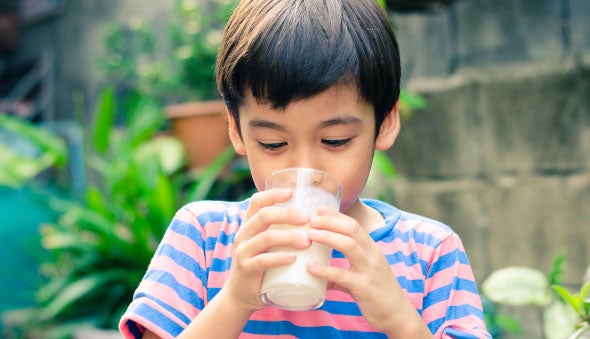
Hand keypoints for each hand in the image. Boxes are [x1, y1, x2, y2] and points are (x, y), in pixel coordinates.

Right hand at [222, 188, 310, 312]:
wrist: (240, 295)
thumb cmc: (261, 266)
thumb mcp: (266, 245)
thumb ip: (280, 232)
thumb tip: (312, 220)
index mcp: (248, 225)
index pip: (257, 202)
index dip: (273, 194)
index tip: (292, 192)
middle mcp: (243, 235)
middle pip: (264, 216)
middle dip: (288, 214)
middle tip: (307, 219)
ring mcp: (243, 252)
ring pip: (266, 237)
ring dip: (289, 237)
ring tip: (307, 241)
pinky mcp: (247, 269)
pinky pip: (263, 260)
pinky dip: (279, 258)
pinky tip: (293, 258)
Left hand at [306, 207, 429, 336]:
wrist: (398, 315)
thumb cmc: (379, 294)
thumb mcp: (364, 275)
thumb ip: (343, 271)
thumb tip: (318, 272)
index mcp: (373, 249)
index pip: (354, 225)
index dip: (336, 216)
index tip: (319, 209)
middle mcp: (373, 255)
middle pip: (352, 229)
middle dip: (330, 221)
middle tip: (311, 220)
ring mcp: (369, 270)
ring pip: (348, 245)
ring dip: (327, 237)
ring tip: (310, 235)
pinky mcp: (364, 287)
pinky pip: (341, 275)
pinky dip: (324, 270)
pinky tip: (310, 267)